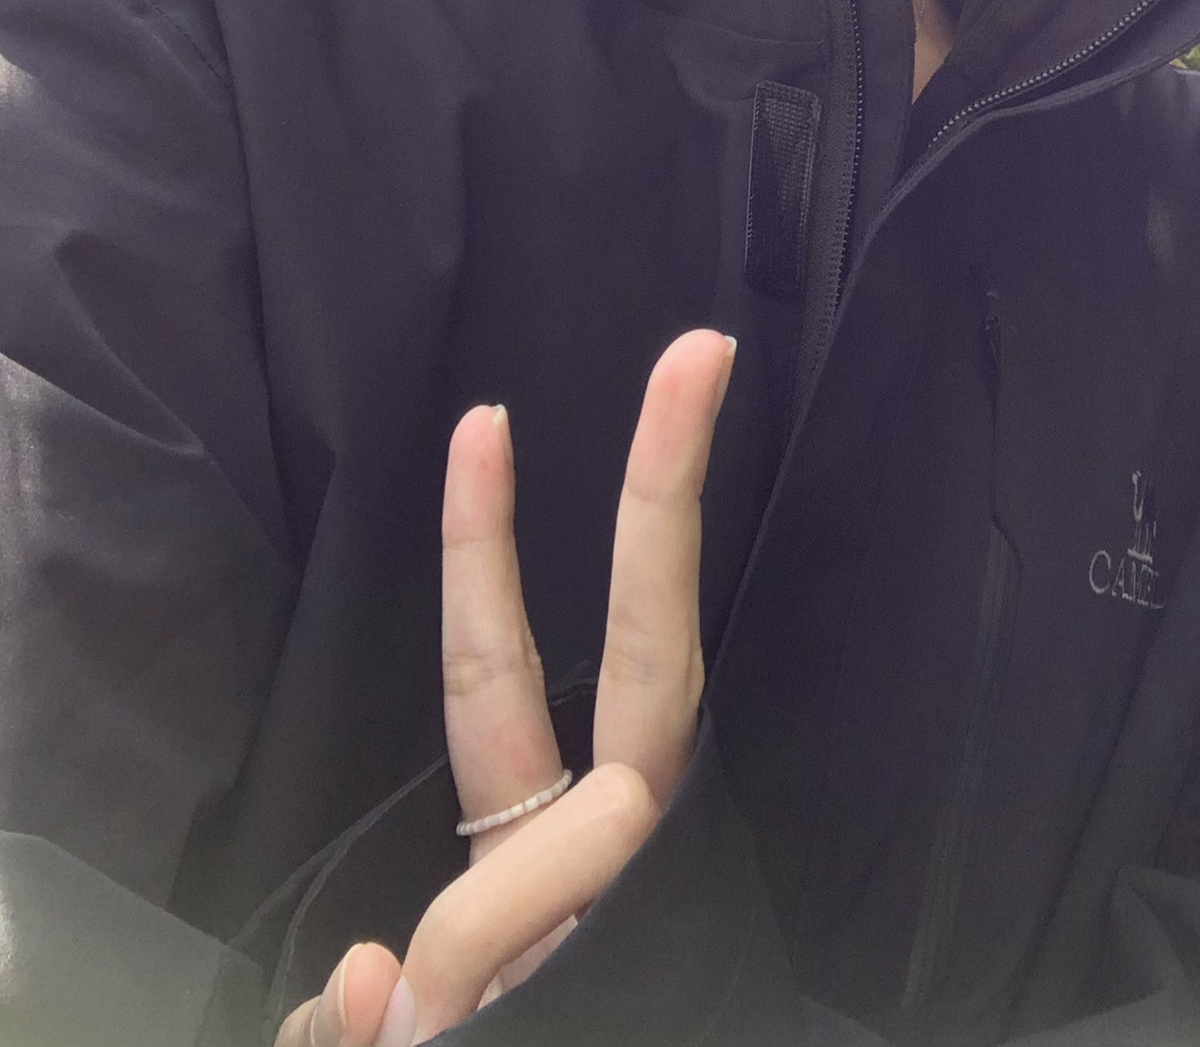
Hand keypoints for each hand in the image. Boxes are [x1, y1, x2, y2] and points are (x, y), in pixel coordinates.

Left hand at [277, 326, 737, 1045]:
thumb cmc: (486, 1040)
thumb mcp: (409, 1029)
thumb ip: (389, 1007)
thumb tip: (376, 981)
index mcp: (566, 831)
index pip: (533, 664)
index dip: (496, 543)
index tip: (488, 419)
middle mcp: (623, 849)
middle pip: (652, 658)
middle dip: (666, 498)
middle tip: (696, 349)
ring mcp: (640, 903)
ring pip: (551, 881)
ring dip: (460, 982)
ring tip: (417, 1018)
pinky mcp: (642, 963)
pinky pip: (496, 988)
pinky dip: (411, 1033)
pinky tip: (406, 1035)